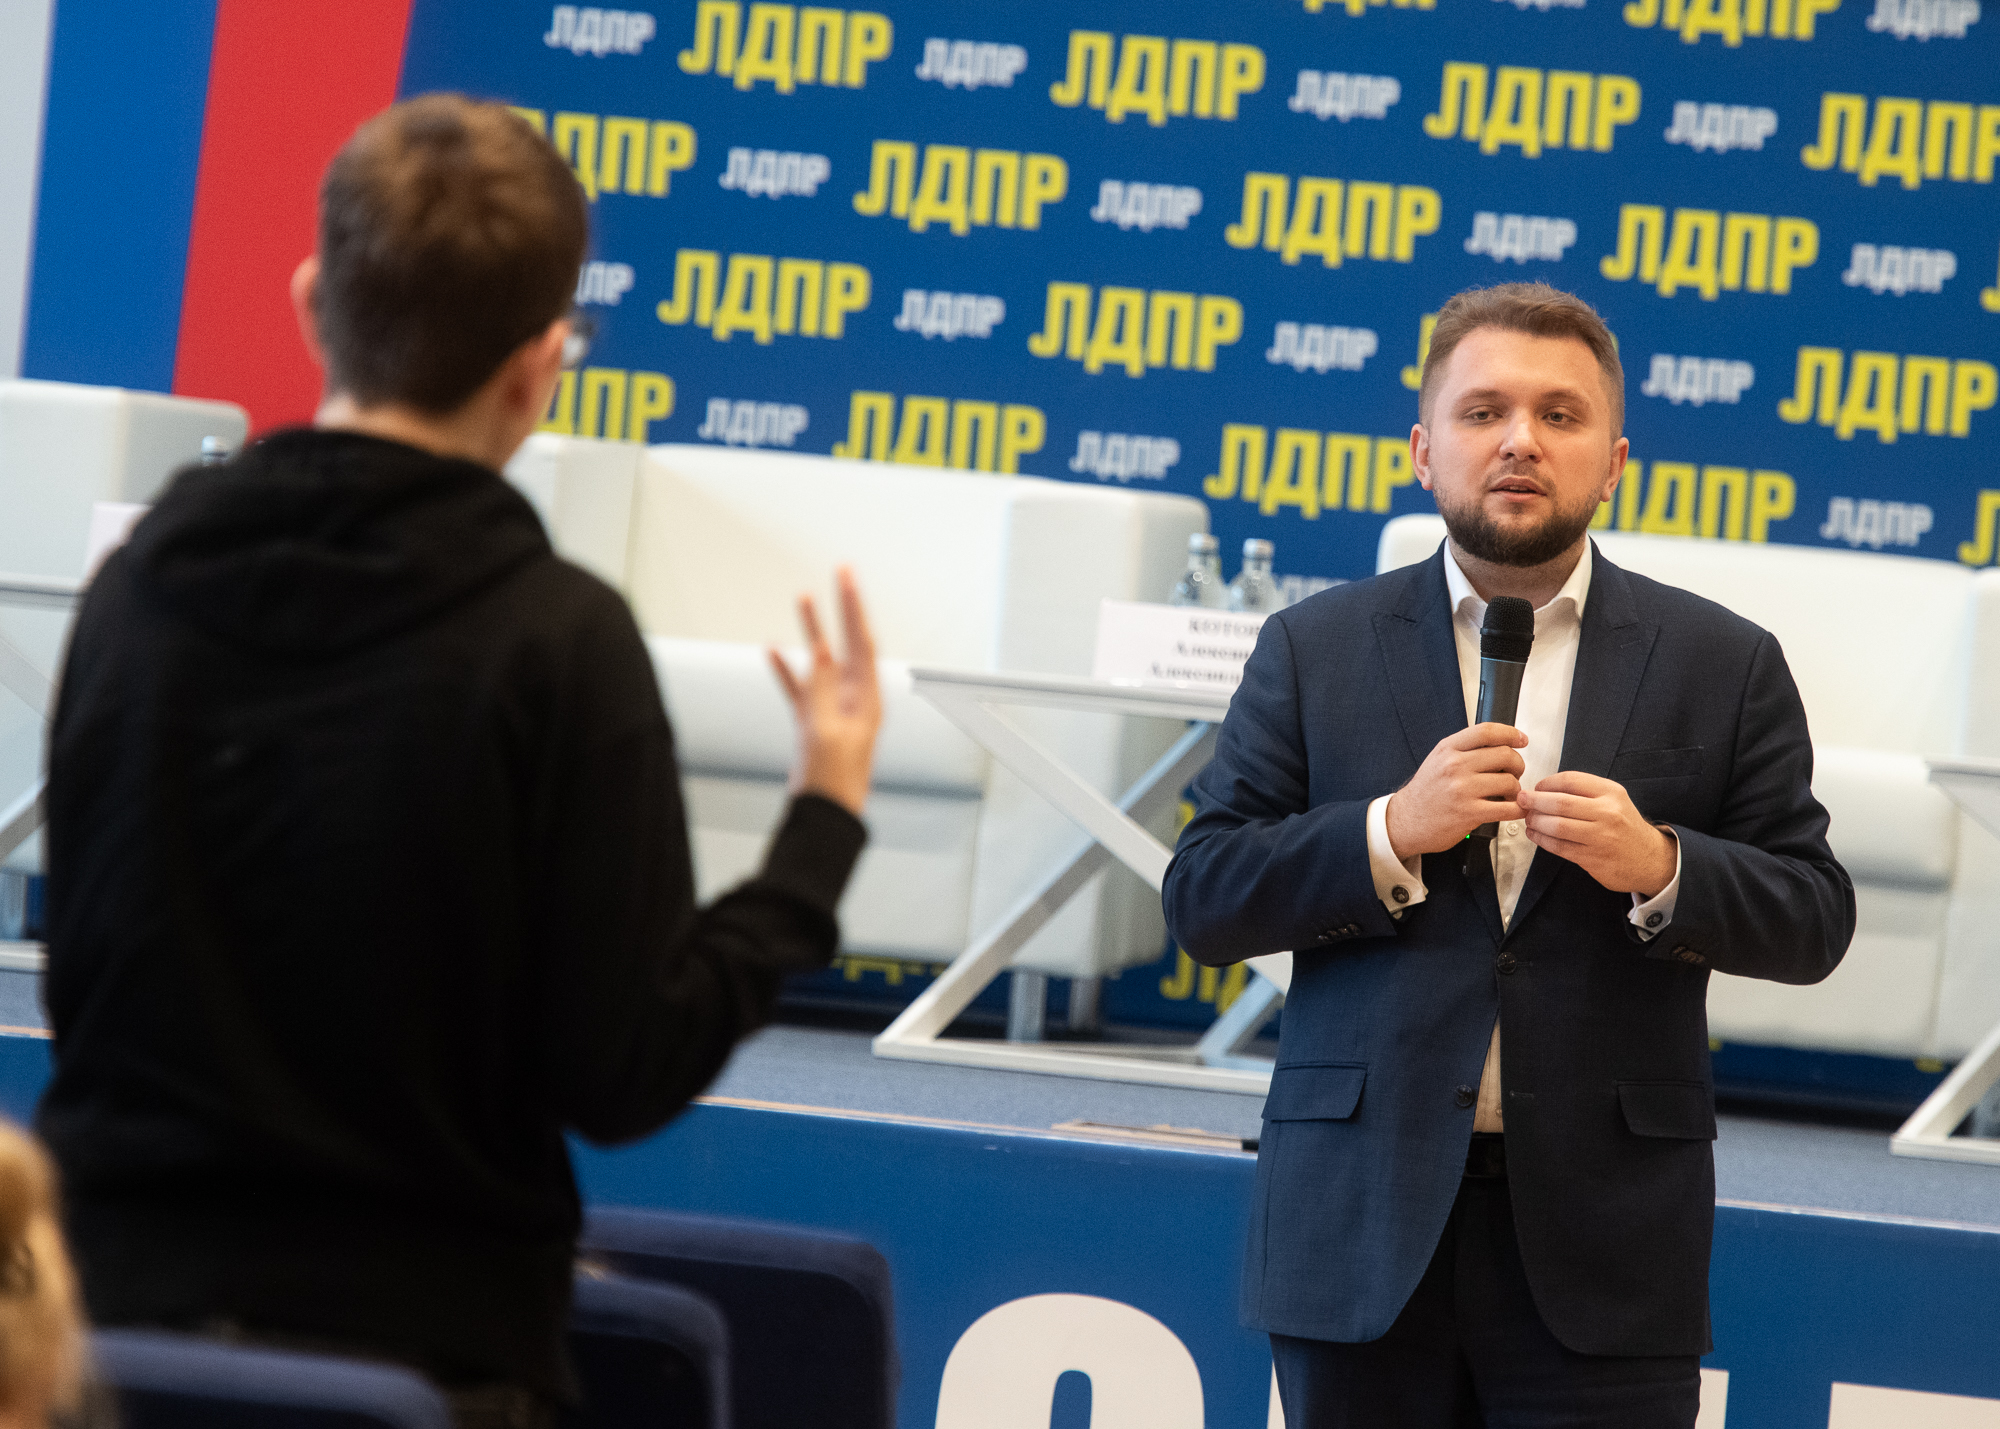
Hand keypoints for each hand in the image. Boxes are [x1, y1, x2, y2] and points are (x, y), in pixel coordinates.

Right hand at [767, 567, 881, 816]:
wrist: (825, 813)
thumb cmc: (835, 779)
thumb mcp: (827, 729)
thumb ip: (824, 687)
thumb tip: (823, 650)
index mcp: (867, 698)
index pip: (862, 640)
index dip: (854, 606)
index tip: (846, 577)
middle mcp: (855, 698)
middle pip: (848, 641)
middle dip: (842, 608)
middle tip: (840, 574)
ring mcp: (834, 708)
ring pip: (822, 659)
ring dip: (812, 631)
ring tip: (802, 599)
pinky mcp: (815, 721)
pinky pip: (801, 686)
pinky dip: (788, 668)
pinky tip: (773, 650)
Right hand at [1385, 723, 1529, 858]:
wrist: (1406, 820)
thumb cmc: (1425, 793)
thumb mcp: (1438, 760)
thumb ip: (1464, 749)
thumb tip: (1498, 743)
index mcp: (1448, 749)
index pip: (1487, 732)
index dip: (1511, 733)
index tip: (1521, 739)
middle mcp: (1455, 766)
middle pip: (1505, 755)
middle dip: (1517, 765)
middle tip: (1514, 773)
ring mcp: (1462, 790)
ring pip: (1509, 782)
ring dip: (1516, 789)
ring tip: (1509, 794)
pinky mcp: (1469, 813)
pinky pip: (1507, 808)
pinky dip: (1518, 809)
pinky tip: (1514, 809)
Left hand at [1518, 772, 1676, 895]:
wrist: (1649, 859)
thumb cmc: (1624, 826)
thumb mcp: (1613, 799)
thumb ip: (1583, 791)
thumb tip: (1544, 788)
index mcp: (1611, 793)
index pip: (1571, 780)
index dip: (1547, 783)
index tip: (1536, 787)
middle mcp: (1607, 813)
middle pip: (1560, 803)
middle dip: (1534, 801)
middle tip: (1522, 800)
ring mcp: (1600, 837)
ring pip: (1557, 826)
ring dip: (1536, 821)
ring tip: (1529, 819)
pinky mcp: (1592, 858)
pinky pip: (1559, 846)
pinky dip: (1541, 839)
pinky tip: (1535, 834)